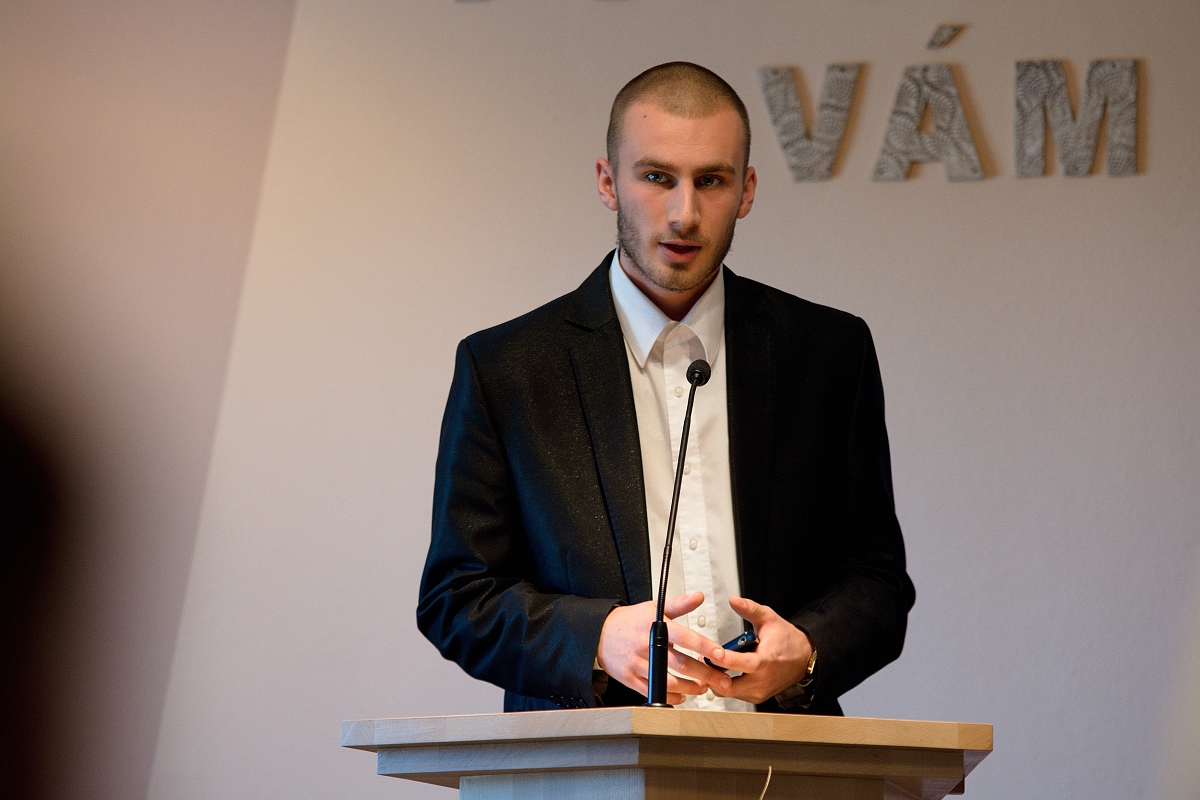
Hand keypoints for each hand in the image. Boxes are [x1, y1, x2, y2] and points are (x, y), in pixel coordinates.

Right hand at [597, 592, 732, 704]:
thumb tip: (698, 596)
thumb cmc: (630, 621)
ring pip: (670, 682)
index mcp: (656, 628)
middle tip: (721, 680)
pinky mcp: (631, 679)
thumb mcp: (654, 608)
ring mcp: (639, 665)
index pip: (685, 637)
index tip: (720, 654)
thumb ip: (679, 604)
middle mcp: (648, 646)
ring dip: (690, 688)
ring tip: (703, 687)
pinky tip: (682, 695)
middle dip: (705, 674)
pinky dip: (671, 697)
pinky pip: (654, 693)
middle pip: (681, 664)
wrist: (600, 633)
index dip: (705, 646)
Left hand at [707, 595, 812, 704]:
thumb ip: (749, 609)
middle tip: (703, 660)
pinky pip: (735, 695)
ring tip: (711, 664)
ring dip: (716, 680)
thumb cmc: (786, 639)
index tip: (708, 652)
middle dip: (712, 675)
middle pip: (728, 686)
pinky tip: (721, 671)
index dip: (721, 658)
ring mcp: (760, 691)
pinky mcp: (757, 697)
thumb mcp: (769, 619)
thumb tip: (733, 600)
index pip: (739, 664)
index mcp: (766, 660)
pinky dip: (725, 685)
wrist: (804, 658)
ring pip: (729, 693)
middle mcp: (762, 680)